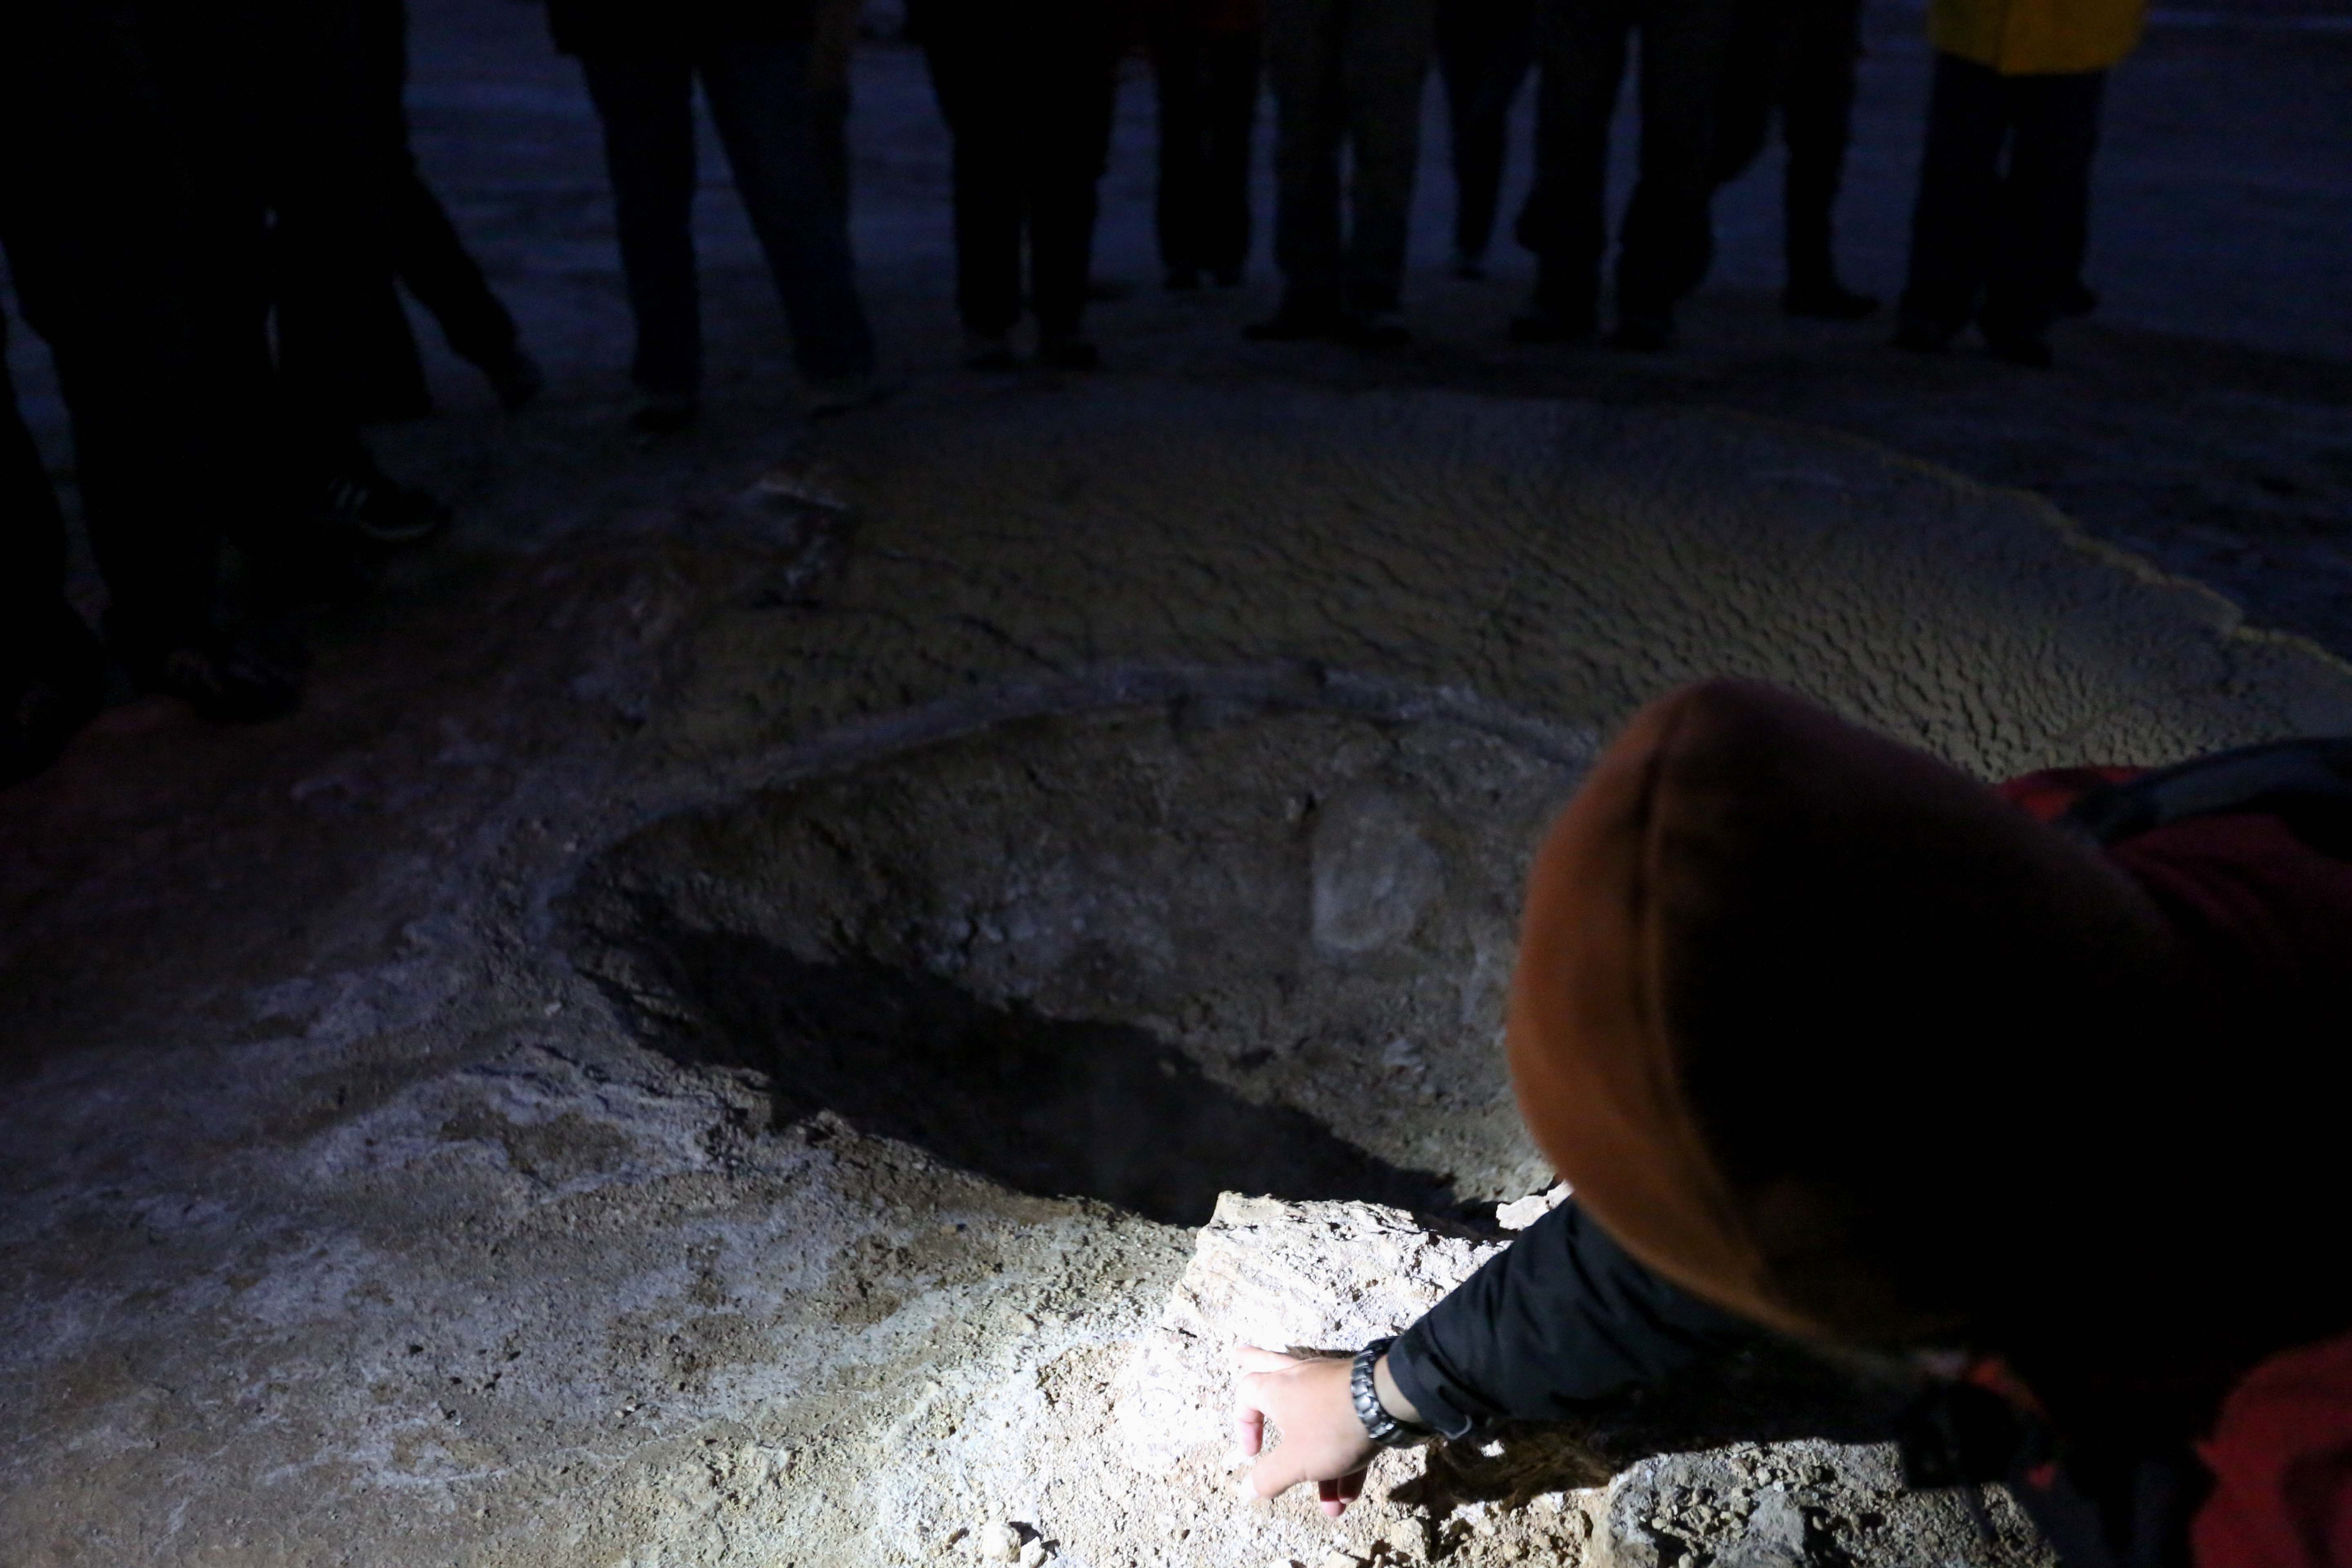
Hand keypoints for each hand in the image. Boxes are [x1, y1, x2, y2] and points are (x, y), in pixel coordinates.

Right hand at [1233, 1345, 1374, 1516]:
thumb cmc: (1331, 1427)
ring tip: (1330, 1507)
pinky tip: (1350, 1496)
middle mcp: (1300, 1379)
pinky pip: (1344, 1429)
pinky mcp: (1358, 1396)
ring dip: (1320, 1466)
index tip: (1253, 1455)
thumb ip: (1270, 1477)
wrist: (1389, 1402)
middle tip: (1238, 1353)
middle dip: (1252, 1363)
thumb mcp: (1296, 1461)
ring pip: (1315, 1419)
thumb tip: (1246, 1491)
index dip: (1243, 1425)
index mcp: (1276, 1388)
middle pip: (1269, 1365)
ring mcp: (1331, 1384)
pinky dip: (1344, 1460)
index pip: (1245, 1393)